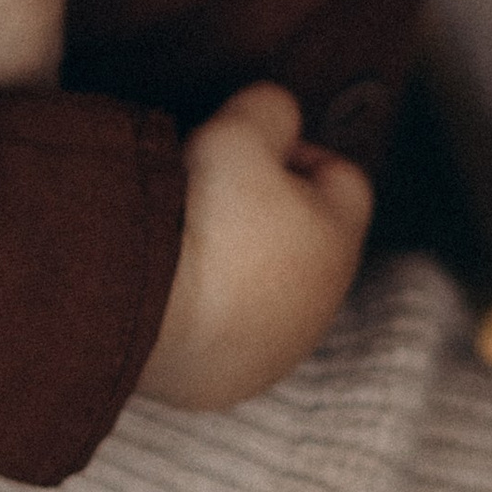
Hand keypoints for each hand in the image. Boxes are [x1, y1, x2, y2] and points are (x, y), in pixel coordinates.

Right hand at [136, 84, 373, 410]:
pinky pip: (225, 336)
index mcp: (340, 240)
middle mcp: (321, 304)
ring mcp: (276, 351)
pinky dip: (205, 313)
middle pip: (305, 238)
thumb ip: (270, 108)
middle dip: (266, 211)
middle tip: (208, 190)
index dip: (297, 150)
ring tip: (182, 242)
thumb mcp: (240, 129)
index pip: (343, 177)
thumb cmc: (205, 215)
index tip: (246, 148)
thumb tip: (274, 115)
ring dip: (237, 267)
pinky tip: (168, 292)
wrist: (148, 313)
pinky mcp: (228, 383)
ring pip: (268, 292)